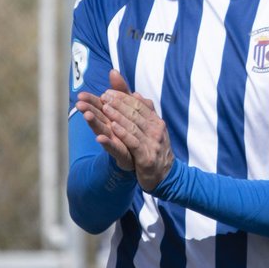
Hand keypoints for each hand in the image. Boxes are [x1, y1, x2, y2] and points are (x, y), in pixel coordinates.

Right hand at [76, 72, 133, 172]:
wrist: (146, 155)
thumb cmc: (132, 129)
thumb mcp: (130, 106)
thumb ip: (121, 90)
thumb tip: (113, 70)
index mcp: (111, 117)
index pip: (99, 106)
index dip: (91, 100)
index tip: (81, 94)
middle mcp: (111, 128)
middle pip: (98, 117)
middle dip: (89, 109)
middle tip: (78, 103)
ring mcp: (115, 141)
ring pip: (103, 130)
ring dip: (94, 123)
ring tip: (86, 116)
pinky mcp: (122, 153)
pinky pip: (114, 147)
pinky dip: (107, 143)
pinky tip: (100, 139)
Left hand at [98, 70, 173, 192]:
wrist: (165, 176)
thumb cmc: (154, 150)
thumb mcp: (151, 129)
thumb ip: (144, 112)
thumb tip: (136, 94)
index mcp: (157, 122)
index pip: (139, 105)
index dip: (123, 97)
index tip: (108, 91)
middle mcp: (156, 130)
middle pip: (135, 113)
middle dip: (118, 103)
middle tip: (104, 96)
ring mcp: (152, 143)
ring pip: (133, 126)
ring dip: (118, 116)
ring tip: (105, 108)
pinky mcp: (146, 157)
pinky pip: (133, 142)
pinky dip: (123, 133)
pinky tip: (113, 127)